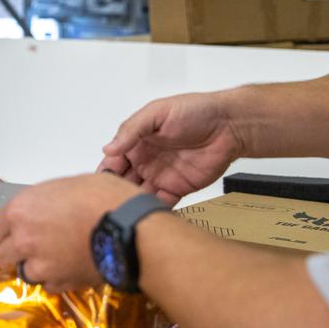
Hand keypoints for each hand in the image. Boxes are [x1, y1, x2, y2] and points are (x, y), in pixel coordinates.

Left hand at [0, 172, 132, 292]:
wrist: (127, 226)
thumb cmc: (102, 197)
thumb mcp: (66, 186)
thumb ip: (44, 202)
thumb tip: (44, 210)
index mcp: (20, 210)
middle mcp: (23, 239)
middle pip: (4, 257)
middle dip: (10, 257)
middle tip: (20, 257)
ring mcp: (40, 264)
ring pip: (25, 273)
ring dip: (34, 270)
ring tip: (52, 262)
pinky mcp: (60, 282)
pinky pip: (48, 285)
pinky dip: (54, 280)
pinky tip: (67, 269)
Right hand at [99, 90, 243, 204]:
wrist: (230, 125)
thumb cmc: (196, 111)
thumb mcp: (157, 113)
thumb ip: (132, 130)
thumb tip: (108, 148)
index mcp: (135, 142)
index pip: (111, 162)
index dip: (104, 174)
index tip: (98, 186)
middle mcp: (144, 160)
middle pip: (122, 182)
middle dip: (115, 193)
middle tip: (109, 204)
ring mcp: (160, 176)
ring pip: (138, 195)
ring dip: (131, 204)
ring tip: (125, 213)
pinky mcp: (177, 189)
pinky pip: (160, 204)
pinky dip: (152, 211)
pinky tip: (146, 216)